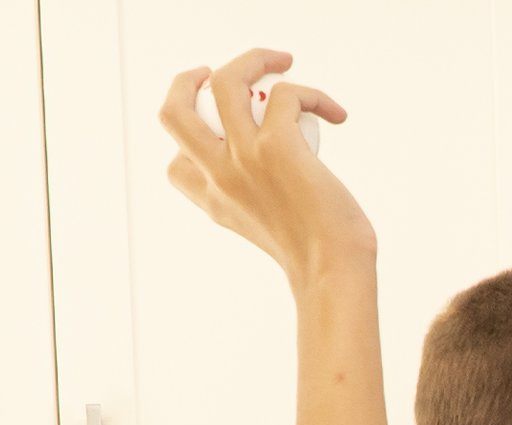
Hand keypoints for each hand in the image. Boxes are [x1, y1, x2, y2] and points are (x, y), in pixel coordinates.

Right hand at [160, 51, 365, 285]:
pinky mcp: (278, 146)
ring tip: (283, 62)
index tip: (220, 136)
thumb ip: (260, 203)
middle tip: (217, 73)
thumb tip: (280, 177)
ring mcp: (245, 157)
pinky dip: (312, 94)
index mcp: (215, 202)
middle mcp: (220, 175)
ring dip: (254, 59)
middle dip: (188, 80)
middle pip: (173, 111)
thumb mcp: (273, 233)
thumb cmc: (320, 261)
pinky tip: (335, 114)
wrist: (335, 274)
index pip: (176, 165)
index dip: (190, 142)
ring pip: (226, 82)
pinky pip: (286, 94)